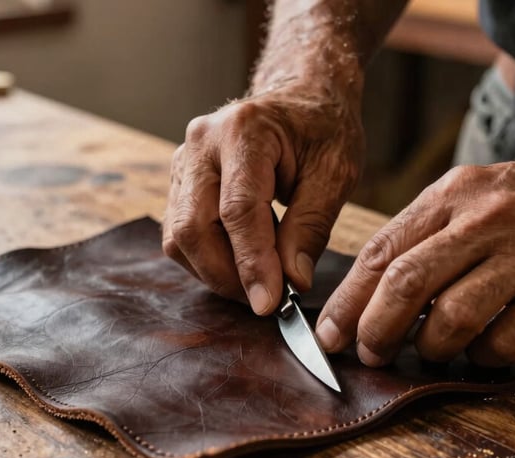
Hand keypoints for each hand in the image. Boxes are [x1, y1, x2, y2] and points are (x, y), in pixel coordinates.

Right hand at [163, 88, 362, 314]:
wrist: (301, 97)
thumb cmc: (322, 130)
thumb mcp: (335, 173)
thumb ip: (311, 227)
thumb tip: (292, 281)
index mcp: (244, 131)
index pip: (238, 210)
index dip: (251, 263)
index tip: (270, 303)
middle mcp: (201, 143)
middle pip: (193, 227)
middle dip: (227, 275)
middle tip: (266, 300)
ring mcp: (184, 161)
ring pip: (179, 236)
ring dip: (214, 271)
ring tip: (257, 281)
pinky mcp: (179, 180)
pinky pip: (179, 233)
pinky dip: (207, 258)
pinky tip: (240, 261)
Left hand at [316, 153, 514, 366]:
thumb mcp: (470, 195)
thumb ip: (422, 235)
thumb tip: (367, 291)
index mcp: (452, 195)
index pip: (382, 251)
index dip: (348, 299)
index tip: (329, 332)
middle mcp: (484, 221)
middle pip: (407, 284)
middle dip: (375, 329)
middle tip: (366, 354)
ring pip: (452, 317)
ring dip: (428, 346)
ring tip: (425, 352)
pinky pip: (504, 341)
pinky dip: (480, 357)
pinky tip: (477, 353)